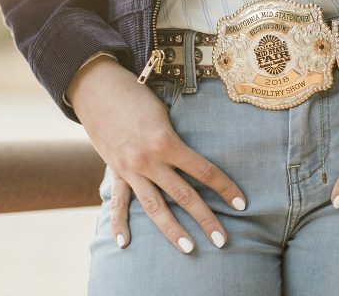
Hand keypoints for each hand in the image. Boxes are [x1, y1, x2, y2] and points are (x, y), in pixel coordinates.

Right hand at [67, 56, 246, 253]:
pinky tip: (124, 243)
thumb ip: (178, 138)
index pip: (203, 171)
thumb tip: (198, 155)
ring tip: (189, 249)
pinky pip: (118, 202)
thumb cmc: (137, 95)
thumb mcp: (165, 112)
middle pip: (183, 195)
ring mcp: (129, 169)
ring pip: (154, 207)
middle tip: (222, 240)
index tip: (241, 203)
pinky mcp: (114, 171)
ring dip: (172, 230)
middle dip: (205, 218)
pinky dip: (120, 223)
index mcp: (166, 142)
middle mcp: (148, 161)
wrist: (97, 89)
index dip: (225, 187)